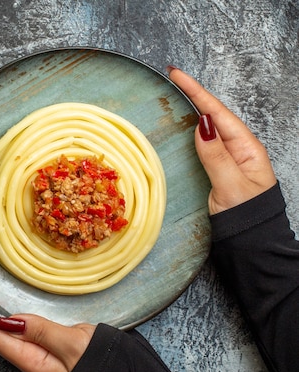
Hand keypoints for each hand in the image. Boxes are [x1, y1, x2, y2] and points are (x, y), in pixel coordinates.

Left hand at [0, 286, 94, 371]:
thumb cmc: (99, 360)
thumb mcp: (72, 345)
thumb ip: (41, 331)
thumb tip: (10, 321)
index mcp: (30, 359)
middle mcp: (27, 355)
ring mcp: (35, 349)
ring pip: (2, 328)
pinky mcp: (44, 341)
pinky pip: (17, 326)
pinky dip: (1, 314)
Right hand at [168, 68, 276, 213]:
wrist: (253, 243)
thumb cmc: (247, 217)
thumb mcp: (231, 186)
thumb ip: (216, 155)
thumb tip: (202, 124)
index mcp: (246, 148)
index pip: (217, 112)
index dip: (197, 91)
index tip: (177, 74)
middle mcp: (238, 149)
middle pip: (213, 115)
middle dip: (194, 94)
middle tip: (172, 78)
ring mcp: (228, 159)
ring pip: (208, 128)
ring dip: (192, 110)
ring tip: (175, 94)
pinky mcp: (218, 170)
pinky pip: (203, 144)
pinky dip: (191, 131)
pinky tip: (183, 126)